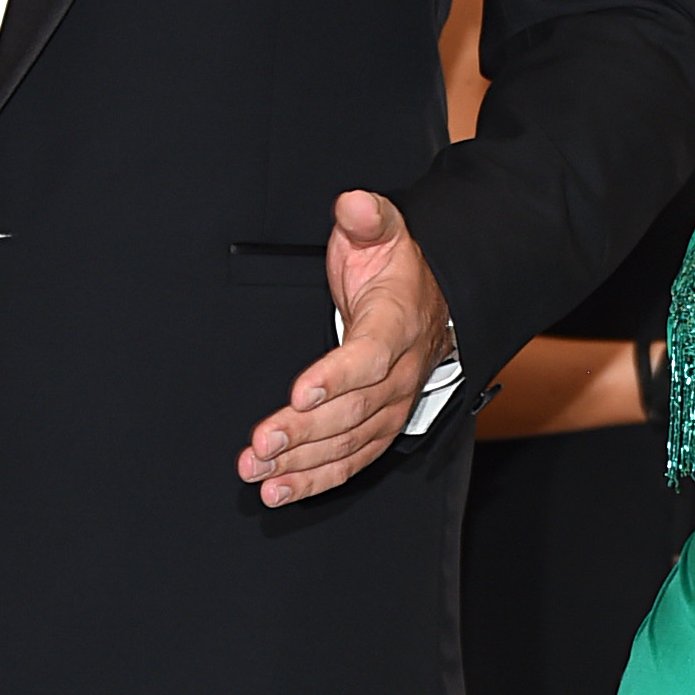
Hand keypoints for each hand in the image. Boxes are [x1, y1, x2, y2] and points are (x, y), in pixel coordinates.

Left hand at [237, 189, 451, 505]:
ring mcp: (392, 406)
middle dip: (304, 432)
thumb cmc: (397, 268)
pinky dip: (316, 480)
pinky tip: (281, 490)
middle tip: (261, 444)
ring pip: (348, 443)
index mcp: (399, 324)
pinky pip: (350, 461)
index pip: (371, 356)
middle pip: (352, 410)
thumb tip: (353, 204)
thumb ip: (367, 218)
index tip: (299, 393)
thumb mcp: (384, 231)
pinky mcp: (380, 428)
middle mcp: (401, 374)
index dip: (336, 377)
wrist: (434, 302)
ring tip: (260, 474)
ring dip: (301, 463)